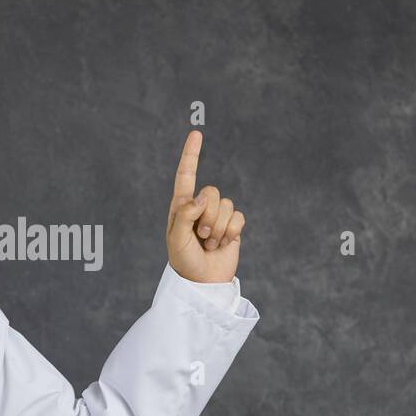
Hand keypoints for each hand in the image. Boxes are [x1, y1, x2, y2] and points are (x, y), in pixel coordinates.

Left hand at [166, 129, 244, 283]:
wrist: (202, 281)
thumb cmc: (184, 260)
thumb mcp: (177, 238)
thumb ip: (185, 214)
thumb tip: (201, 197)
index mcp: (181, 205)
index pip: (186, 175)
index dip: (191, 154)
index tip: (196, 134)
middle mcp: (200, 206)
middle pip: (212, 192)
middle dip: (208, 217)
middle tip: (201, 237)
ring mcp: (217, 216)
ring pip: (227, 205)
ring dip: (219, 229)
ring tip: (209, 244)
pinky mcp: (233, 226)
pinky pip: (239, 217)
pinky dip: (231, 233)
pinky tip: (223, 244)